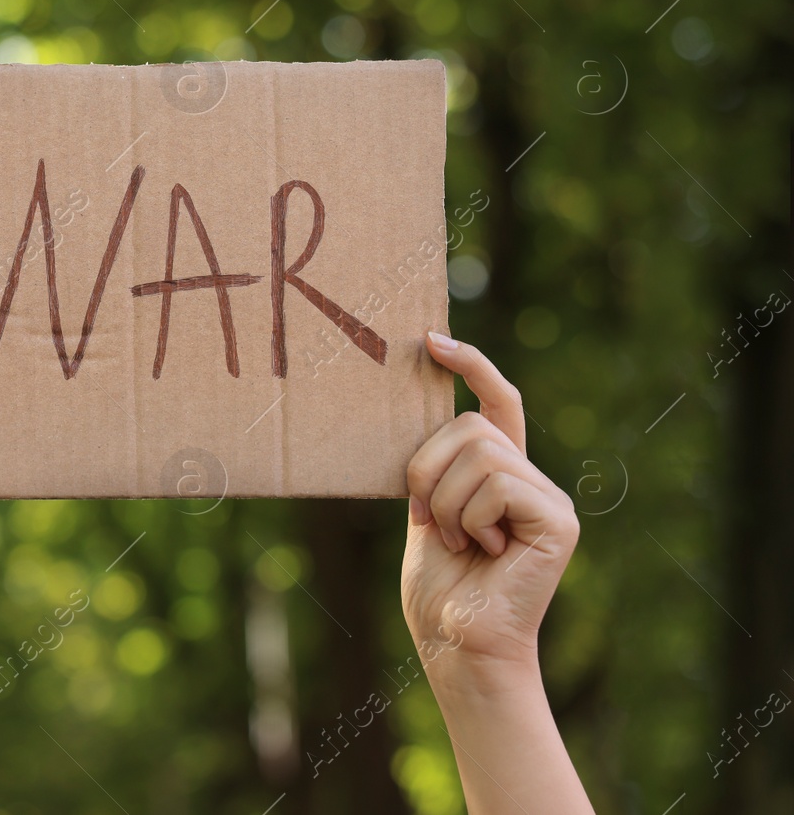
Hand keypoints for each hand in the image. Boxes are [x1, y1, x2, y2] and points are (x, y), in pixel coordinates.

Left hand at [401, 333, 578, 683]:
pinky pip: (496, 484)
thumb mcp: (425, 510)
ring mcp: (550, 497)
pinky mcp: (558, 519)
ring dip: (443, 501)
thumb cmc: (438, 585)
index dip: (472, 366)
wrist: (458, 641)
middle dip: (427, 470)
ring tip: (458, 542)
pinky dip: (470, 517)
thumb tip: (424, 414)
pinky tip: (485, 551)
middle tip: (427, 520)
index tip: (431, 340)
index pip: (498, 402)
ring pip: (478, 453)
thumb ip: (435, 466)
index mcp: (501, 473)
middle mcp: (532, 478)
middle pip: (470, 426)